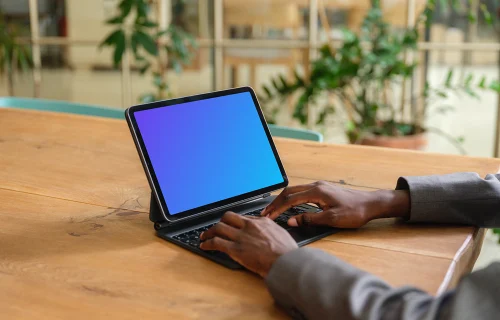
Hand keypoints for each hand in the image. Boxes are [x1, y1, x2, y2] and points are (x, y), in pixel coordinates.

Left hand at [200, 211, 297, 276]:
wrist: (286, 262)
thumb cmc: (287, 252)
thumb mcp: (281, 234)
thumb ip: (271, 230)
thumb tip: (268, 232)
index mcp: (261, 222)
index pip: (242, 217)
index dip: (234, 222)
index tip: (231, 226)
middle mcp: (249, 226)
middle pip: (227, 218)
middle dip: (219, 223)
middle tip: (215, 228)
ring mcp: (241, 237)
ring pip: (219, 228)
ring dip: (209, 232)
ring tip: (204, 236)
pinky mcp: (235, 249)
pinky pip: (216, 243)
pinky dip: (207, 243)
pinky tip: (204, 246)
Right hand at [261, 181, 409, 227]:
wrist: (371, 204)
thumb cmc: (354, 212)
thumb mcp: (332, 219)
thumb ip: (310, 219)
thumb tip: (292, 220)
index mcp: (317, 191)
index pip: (290, 200)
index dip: (277, 209)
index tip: (268, 217)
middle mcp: (316, 186)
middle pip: (289, 192)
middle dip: (275, 203)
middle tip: (264, 213)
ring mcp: (320, 186)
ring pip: (294, 191)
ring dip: (282, 200)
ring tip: (273, 210)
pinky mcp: (323, 190)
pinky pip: (301, 192)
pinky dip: (291, 199)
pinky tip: (289, 206)